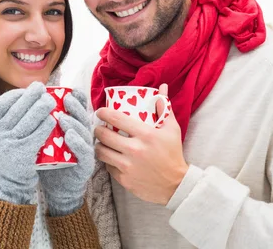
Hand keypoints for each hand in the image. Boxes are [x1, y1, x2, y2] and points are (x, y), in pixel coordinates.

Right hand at [0, 81, 56, 204]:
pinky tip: (53, 119)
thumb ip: (8, 119)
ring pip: (28, 120)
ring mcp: (8, 145)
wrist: (11, 184)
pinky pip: (37, 135)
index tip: (27, 89)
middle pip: (17, 110)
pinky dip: (46, 126)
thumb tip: (26, 94)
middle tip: (44, 89)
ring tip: (51, 101)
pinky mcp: (22, 155)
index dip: (14, 94)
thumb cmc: (11, 153)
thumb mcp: (2, 136)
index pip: (0, 104)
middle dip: (32, 97)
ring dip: (42, 108)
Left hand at [38, 89, 94, 215]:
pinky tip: (69, 135)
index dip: (78, 100)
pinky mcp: (86, 164)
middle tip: (66, 98)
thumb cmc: (51, 161)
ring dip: (74, 123)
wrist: (58, 188)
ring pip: (84, 133)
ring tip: (63, 116)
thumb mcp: (48, 139)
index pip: (80, 111)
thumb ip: (45, 123)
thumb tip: (31, 102)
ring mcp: (86, 150)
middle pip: (83, 118)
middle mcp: (84, 137)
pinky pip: (83, 151)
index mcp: (76, 128)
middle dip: (76, 107)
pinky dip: (77, 142)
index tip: (71, 89)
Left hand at [94, 84, 188, 204]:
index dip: (103, 113)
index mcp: (145, 135)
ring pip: (101, 152)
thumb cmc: (173, 154)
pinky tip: (112, 157)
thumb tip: (163, 87)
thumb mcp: (172, 129)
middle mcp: (134, 150)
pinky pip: (108, 167)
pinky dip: (108, 161)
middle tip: (98, 128)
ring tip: (102, 143)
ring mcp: (127, 166)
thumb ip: (164, 107)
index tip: (100, 111)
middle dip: (97, 130)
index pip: (116, 119)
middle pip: (104, 136)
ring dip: (99, 146)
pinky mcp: (124, 180)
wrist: (176, 185)